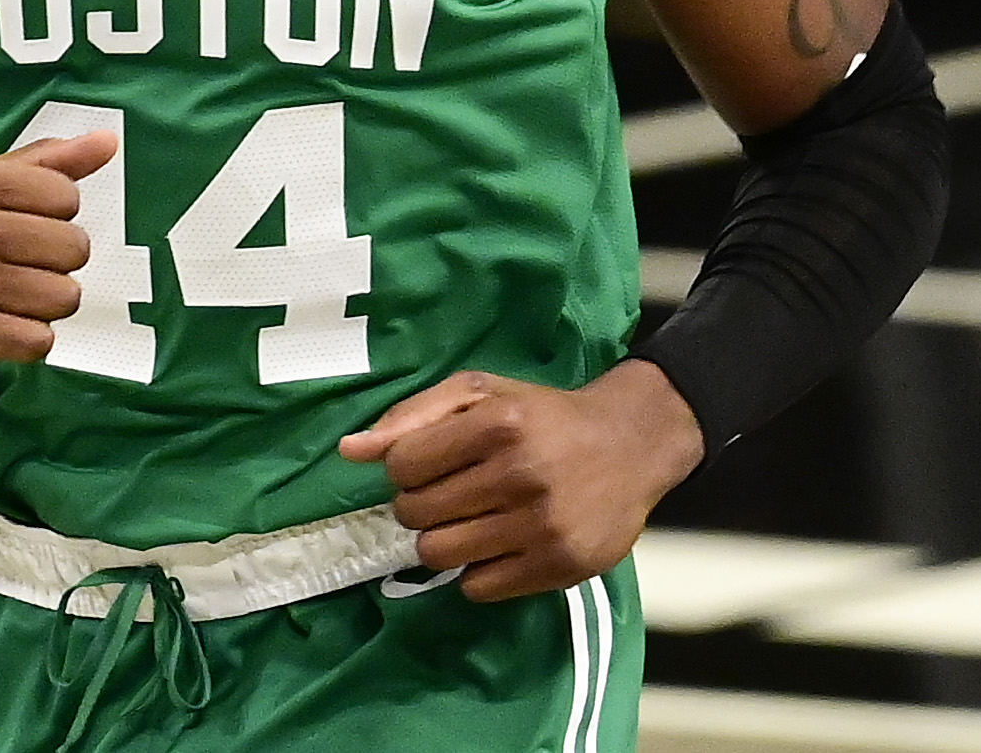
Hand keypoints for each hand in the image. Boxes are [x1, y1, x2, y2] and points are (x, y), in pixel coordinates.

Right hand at [0, 128, 114, 386]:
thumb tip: (109, 142)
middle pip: (73, 249)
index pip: (65, 196)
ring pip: (61, 297)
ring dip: (42, 308)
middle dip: (53, 267)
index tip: (22, 231)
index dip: (55, 220)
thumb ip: (40, 163)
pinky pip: (36, 340)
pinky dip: (25, 341)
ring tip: (5, 303)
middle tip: (14, 272)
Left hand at [338, 360, 705, 601]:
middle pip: (416, 513)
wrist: (631, 444)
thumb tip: (349, 450)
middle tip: (445, 496)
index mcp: (497, 423)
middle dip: (418, 506)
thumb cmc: (544, 416)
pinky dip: (477, 570)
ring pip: (440, 554)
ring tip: (466, 522)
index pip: (404, 464)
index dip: (403, 469)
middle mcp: (519, 474)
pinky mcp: (559, 566)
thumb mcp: (481, 392)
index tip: (424, 467)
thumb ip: (412, 415)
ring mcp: (541, 525)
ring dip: (441, 540)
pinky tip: (497, 544)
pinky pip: (479, 587)